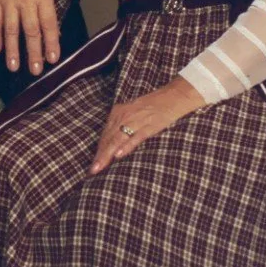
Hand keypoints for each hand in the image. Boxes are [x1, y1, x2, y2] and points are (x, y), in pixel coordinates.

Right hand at [0, 0, 60, 74]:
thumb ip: (47, 7)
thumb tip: (52, 32)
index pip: (49, 23)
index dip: (51, 42)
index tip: (53, 59)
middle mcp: (26, 0)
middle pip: (30, 30)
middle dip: (33, 52)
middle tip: (35, 70)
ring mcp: (8, 0)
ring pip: (11, 29)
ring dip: (12, 50)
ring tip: (13, 67)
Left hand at [89, 78, 205, 174]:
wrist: (173, 96)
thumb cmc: (153, 106)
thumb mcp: (133, 113)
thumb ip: (123, 126)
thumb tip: (114, 145)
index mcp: (118, 113)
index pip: (105, 135)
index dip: (99, 150)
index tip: (93, 165)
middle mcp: (123, 116)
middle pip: (109, 139)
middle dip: (100, 155)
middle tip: (93, 170)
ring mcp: (136, 121)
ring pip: (118, 139)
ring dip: (108, 154)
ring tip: (100, 167)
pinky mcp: (149, 125)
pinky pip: (135, 137)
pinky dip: (127, 146)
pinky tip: (119, 155)